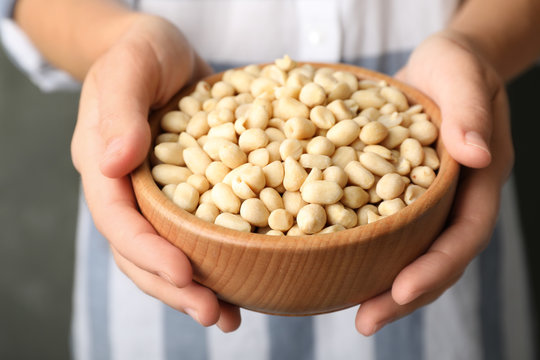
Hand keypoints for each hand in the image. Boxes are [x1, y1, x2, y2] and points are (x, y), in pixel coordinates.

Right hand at [70, 14, 240, 331]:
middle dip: (174, 287)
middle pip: (141, 251)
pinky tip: (247, 282)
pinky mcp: (189, 192)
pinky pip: (199, 232)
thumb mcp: (129, 67)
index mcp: (104, 165)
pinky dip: (219, 259)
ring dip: (196, 288)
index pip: (118, 220)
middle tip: (214, 314)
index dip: (147, 251)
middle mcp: (129, 190)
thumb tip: (113, 162)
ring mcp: (158, 195)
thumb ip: (119, 110)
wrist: (162, 51)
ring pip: (169, 251)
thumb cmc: (140, 52)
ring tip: (230, 317)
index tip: (184, 273)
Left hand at [355, 31, 513, 334]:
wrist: (436, 64)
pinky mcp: (395, 192)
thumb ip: (470, 113)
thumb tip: (477, 154)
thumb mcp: (463, 76)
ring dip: (382, 283)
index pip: (463, 235)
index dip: (437, 267)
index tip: (402, 289)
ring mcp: (423, 200)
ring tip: (350, 310)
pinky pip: (382, 227)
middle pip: (434, 258)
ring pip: (408, 251)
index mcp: (476, 182)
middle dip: (404, 294)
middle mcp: (451, 200)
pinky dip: (363, 249)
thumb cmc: (455, 65)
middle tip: (366, 322)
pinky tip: (332, 263)